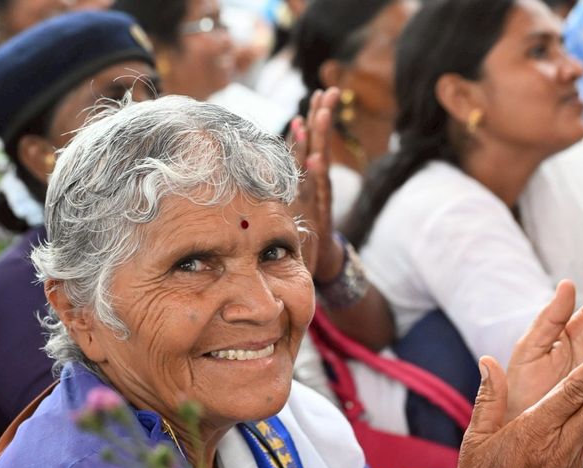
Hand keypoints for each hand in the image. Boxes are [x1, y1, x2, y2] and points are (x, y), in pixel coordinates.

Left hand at [287, 87, 339, 279]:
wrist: (323, 262)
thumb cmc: (304, 233)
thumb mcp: (287, 210)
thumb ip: (279, 191)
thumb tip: (254, 176)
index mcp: (305, 180)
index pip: (306, 146)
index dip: (308, 123)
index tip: (312, 98)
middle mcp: (314, 185)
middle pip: (318, 145)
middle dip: (322, 118)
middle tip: (328, 91)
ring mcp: (318, 198)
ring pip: (321, 163)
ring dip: (321, 139)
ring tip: (322, 114)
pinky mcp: (321, 214)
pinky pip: (320, 192)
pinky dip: (318, 175)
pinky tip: (318, 159)